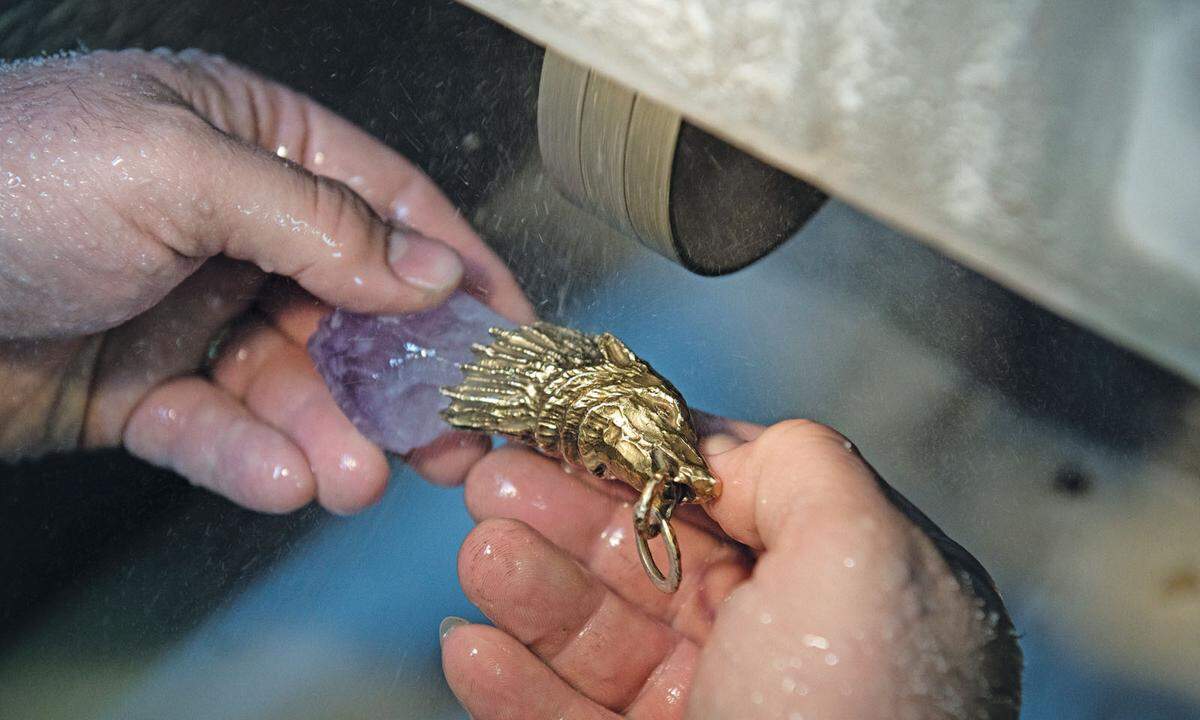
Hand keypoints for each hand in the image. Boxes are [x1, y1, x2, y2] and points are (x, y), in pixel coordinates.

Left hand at [0, 48, 532, 512]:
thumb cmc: (0, 184)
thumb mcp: (179, 169)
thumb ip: (319, 220)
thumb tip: (430, 268)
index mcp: (244, 139)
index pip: (386, 201)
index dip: (458, 266)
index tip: (513, 330)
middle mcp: (224, 222)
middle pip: (351, 305)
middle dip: (405, 376)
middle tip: (457, 438)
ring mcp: (182, 307)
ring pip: (289, 379)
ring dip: (332, 432)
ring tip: (360, 478)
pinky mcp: (137, 387)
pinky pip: (215, 426)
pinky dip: (252, 457)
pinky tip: (286, 480)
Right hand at [440, 419, 1020, 718]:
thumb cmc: (857, 711)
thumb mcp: (864, 553)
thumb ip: (799, 466)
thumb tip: (714, 442)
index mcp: (839, 588)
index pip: (725, 499)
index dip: (639, 458)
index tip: (561, 424)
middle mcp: (778, 650)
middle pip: (650, 559)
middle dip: (567, 513)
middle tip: (488, 475)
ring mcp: (713, 717)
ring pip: (601, 638)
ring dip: (531, 590)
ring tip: (480, 551)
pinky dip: (513, 686)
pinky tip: (467, 648)